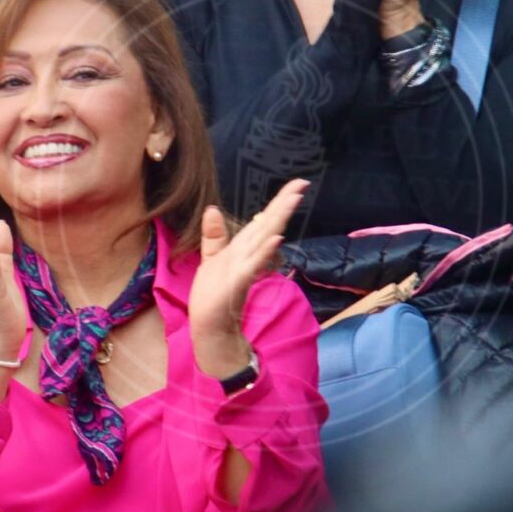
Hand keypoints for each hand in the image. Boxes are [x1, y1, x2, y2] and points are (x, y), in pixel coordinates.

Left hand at [187, 179, 308, 378]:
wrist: (210, 328)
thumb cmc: (213, 296)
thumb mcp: (211, 260)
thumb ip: (215, 236)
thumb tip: (213, 208)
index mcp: (244, 248)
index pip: (264, 221)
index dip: (279, 202)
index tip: (296, 184)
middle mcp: (250, 255)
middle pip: (270, 224)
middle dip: (284, 204)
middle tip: (302, 184)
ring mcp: (246, 267)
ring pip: (265, 238)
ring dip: (278, 219)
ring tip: (293, 199)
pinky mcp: (239, 282)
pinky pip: (254, 264)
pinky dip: (265, 252)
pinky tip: (276, 238)